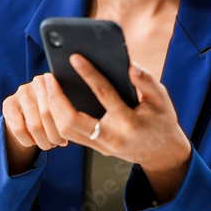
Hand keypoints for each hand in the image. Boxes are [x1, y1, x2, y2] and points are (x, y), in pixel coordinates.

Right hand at [2, 74, 66, 174]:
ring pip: (34, 125)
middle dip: (55, 136)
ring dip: (42, 141)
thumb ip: (69, 114)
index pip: (61, 106)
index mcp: (56, 80)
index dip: (64, 126)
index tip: (67, 139)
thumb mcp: (63, 109)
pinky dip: (27, 141)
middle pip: (48, 115)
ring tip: (48, 145)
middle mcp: (37, 82)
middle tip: (59, 144)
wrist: (27, 112)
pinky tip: (32, 142)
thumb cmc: (52, 112)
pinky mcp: (8, 103)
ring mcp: (21, 92)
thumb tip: (75, 130)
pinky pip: (19, 129)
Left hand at [45, 55, 192, 203]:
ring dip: (52, 109)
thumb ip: (147, 81)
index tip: (74, 57)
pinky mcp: (96, 148)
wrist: (163, 154)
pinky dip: (58, 118)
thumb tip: (130, 66)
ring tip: (47, 87)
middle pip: (72, 121)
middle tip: (48, 77)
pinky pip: (70, 135)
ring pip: (66, 131)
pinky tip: (54, 101)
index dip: (88, 74)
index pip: (104, 95)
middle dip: (56, 98)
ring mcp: (102, 146)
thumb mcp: (161, 100)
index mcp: (129, 123)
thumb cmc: (162, 122)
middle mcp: (112, 137)